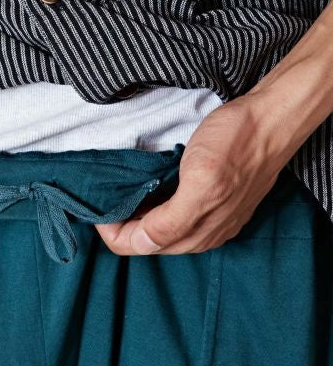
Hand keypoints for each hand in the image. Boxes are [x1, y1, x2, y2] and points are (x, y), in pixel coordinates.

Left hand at [95, 0, 332, 255]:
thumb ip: (172, 220)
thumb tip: (142, 244)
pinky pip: (174, 217)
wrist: (271, 120)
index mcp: (196, 232)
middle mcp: (202, 235)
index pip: (135, 245)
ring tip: (120, 192)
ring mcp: (210, 222)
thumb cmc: (236, 143)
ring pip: (158, 231)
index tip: (94, 203)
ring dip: (136, 216)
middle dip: (119, 224)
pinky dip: (153, 207)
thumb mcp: (200, 179)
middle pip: (145, 242)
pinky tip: (147, 190)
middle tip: (101, 196)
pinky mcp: (215, 206)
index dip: (110, 228)